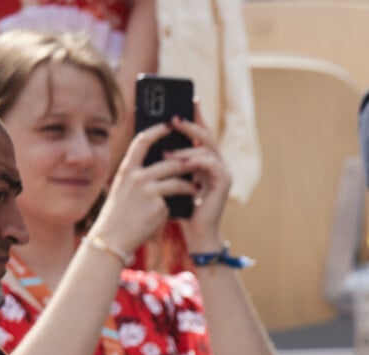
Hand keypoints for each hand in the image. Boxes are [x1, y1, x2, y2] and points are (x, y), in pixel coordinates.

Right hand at [90, 121, 196, 253]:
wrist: (111, 239)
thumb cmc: (118, 215)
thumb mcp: (122, 190)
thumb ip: (136, 175)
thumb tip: (161, 163)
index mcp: (126, 170)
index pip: (142, 141)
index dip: (157, 130)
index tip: (169, 125)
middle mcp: (137, 177)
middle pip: (169, 161)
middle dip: (186, 162)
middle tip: (196, 161)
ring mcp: (148, 191)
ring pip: (177, 179)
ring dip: (190, 182)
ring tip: (196, 186)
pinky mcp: (158, 205)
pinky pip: (175, 198)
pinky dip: (182, 200)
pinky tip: (188, 204)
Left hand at [164, 102, 231, 251]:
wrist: (195, 233)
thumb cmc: (182, 209)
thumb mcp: (172, 180)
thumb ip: (170, 163)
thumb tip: (153, 145)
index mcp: (205, 160)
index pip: (200, 133)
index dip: (194, 115)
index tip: (186, 99)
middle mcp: (217, 162)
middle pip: (205, 135)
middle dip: (189, 124)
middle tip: (173, 118)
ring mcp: (223, 171)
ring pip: (207, 148)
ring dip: (186, 147)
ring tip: (168, 150)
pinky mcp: (224, 182)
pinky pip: (211, 164)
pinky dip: (195, 161)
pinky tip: (181, 162)